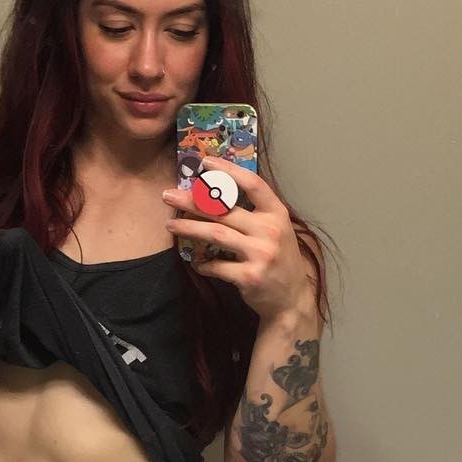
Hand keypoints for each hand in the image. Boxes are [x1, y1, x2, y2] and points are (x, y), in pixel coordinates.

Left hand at [163, 160, 314, 324]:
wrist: (292, 299)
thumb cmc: (279, 259)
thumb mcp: (276, 230)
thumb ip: (253, 213)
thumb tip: (213, 195)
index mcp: (277, 214)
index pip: (253, 184)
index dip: (229, 171)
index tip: (205, 162)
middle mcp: (270, 230)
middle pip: (224, 210)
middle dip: (192, 201)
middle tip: (168, 195)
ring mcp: (260, 254)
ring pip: (216, 234)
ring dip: (189, 228)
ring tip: (171, 225)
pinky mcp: (250, 277)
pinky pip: (217, 266)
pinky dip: (202, 264)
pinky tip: (195, 262)